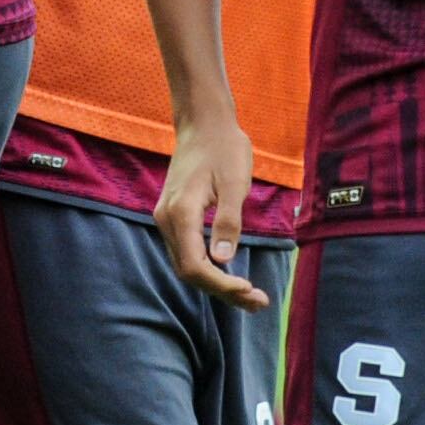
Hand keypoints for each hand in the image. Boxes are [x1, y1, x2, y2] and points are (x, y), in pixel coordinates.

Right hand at [156, 115, 272, 308]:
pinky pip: (186, 252)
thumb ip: (229, 221)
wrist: (204, 123)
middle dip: (222, 290)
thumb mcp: (234, 183)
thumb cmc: (224, 148)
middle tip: (258, 302)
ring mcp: (166, 218)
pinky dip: (207, 268)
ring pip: (186, 264)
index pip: (194, 265)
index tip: (249, 290)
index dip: (221, 284)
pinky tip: (229, 272)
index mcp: (181, 212)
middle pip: (189, 271)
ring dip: (215, 283)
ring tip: (249, 294)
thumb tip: (224, 260)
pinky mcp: (173, 216)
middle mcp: (166, 219)